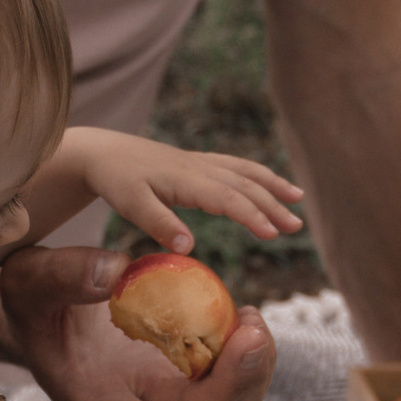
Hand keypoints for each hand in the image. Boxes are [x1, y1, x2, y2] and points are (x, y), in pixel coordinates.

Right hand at [0, 242, 275, 400]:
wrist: (44, 302)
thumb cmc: (31, 299)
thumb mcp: (33, 281)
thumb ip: (67, 275)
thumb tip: (117, 268)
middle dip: (237, 384)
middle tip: (253, 332)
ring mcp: (171, 388)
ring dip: (253, 371)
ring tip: (253, 321)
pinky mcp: (190, 365)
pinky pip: (233, 375)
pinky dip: (249, 353)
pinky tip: (246, 316)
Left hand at [55, 127, 304, 255]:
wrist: (103, 152)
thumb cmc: (116, 180)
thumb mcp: (130, 204)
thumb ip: (158, 223)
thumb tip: (187, 248)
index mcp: (186, 179)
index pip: (227, 197)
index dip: (252, 215)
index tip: (272, 234)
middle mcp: (200, 167)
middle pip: (244, 184)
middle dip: (272, 204)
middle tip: (295, 227)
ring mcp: (201, 163)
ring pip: (244, 171)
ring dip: (272, 185)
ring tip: (297, 199)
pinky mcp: (198, 163)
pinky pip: (235, 166)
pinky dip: (257, 175)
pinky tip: (269, 185)